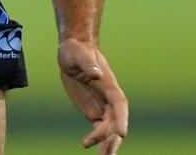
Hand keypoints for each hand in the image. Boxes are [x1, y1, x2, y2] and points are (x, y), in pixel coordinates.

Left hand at [58, 38, 127, 153]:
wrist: (74, 51)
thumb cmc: (77, 50)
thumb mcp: (79, 55)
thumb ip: (88, 64)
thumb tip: (96, 75)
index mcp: (108, 84)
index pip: (119, 104)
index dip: (121, 118)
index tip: (122, 133)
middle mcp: (109, 98)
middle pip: (115, 121)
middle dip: (113, 138)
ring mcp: (102, 106)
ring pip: (109, 129)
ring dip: (108, 144)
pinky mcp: (93, 111)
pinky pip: (100, 129)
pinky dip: (100, 141)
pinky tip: (96, 151)